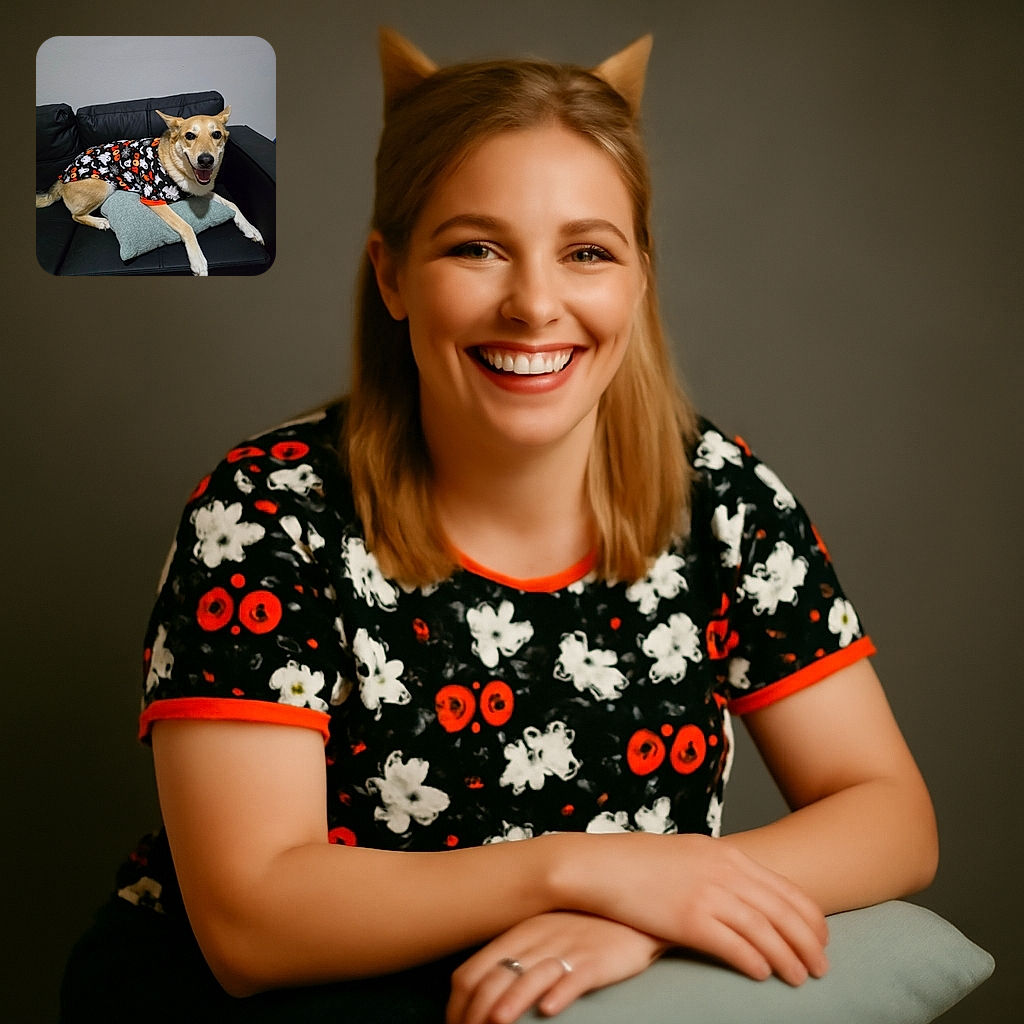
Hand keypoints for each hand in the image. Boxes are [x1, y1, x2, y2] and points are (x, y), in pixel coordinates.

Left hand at [446, 911, 665, 1023]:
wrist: (627, 907)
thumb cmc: (580, 925)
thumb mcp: (539, 934)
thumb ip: (511, 956)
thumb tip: (477, 993)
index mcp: (516, 935)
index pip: (471, 971)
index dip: (457, 1005)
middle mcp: (536, 941)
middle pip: (495, 978)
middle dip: (476, 1013)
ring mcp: (566, 949)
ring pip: (530, 977)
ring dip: (511, 1002)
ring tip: (497, 1023)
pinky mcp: (595, 960)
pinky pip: (575, 977)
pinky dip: (559, 993)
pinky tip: (549, 1009)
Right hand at [562, 832, 828, 987]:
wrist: (598, 864)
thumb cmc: (637, 862)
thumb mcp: (687, 854)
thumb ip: (717, 869)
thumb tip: (742, 892)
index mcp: (726, 854)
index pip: (785, 888)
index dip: (810, 916)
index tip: (822, 937)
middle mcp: (722, 871)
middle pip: (783, 910)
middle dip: (809, 941)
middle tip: (824, 967)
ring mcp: (705, 893)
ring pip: (764, 930)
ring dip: (789, 957)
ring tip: (802, 978)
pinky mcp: (686, 918)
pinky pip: (733, 944)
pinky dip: (754, 960)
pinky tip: (764, 974)